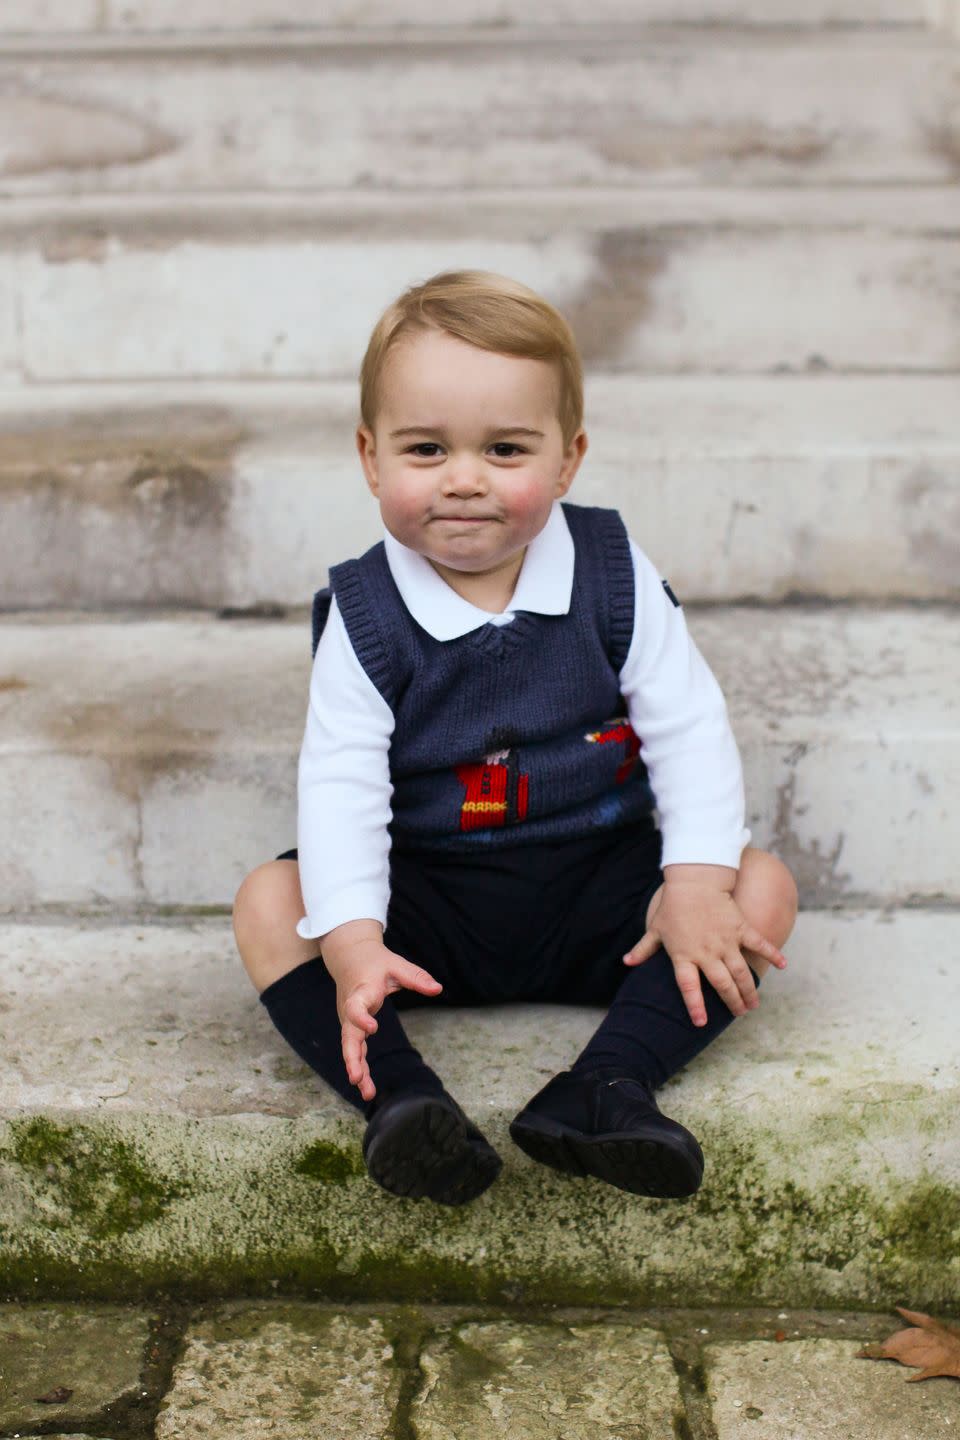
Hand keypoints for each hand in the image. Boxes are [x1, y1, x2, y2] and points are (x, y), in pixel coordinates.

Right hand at [321, 925, 441, 1100]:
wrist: (350, 959)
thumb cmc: (375, 962)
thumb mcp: (397, 965)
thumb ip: (416, 977)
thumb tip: (438, 989)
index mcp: (361, 992)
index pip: (356, 1007)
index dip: (361, 1018)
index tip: (373, 1028)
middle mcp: (350, 1009)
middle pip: (348, 1036)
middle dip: (352, 1057)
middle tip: (356, 1078)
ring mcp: (349, 1021)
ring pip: (351, 1048)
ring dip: (357, 1070)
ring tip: (367, 1093)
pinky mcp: (352, 1028)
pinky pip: (355, 1049)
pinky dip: (360, 1067)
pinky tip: (367, 1088)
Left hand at [623, 874, 785, 1026]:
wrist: (693, 880)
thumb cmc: (672, 906)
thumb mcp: (655, 929)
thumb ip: (643, 949)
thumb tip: (625, 962)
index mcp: (684, 955)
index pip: (688, 987)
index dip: (694, 1005)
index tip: (700, 1023)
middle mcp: (707, 952)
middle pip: (721, 985)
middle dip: (732, 1003)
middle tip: (740, 1014)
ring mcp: (726, 941)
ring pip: (741, 972)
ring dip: (749, 990)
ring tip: (753, 1004)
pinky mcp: (740, 928)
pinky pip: (759, 944)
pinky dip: (773, 954)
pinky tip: (784, 966)